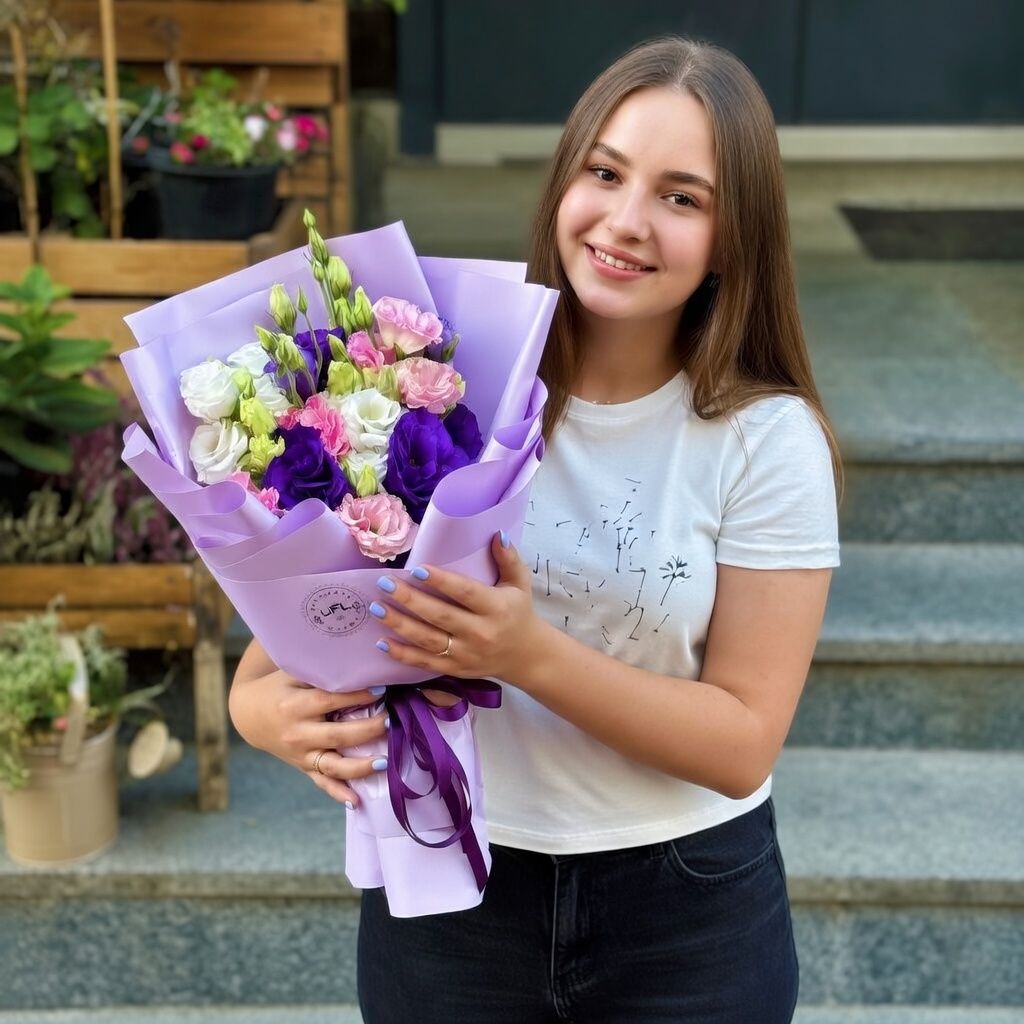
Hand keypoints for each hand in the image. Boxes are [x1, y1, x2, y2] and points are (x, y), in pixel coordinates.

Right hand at [229, 641, 389, 807]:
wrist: (249, 714)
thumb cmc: (278, 687)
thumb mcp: (293, 673)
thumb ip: (322, 672)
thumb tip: (359, 663)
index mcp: (295, 706)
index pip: (330, 701)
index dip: (356, 696)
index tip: (382, 690)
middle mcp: (298, 733)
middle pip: (337, 735)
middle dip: (367, 730)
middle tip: (391, 721)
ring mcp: (301, 754)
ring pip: (332, 765)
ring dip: (360, 766)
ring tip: (385, 762)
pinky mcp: (303, 767)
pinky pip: (322, 783)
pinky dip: (338, 793)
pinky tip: (357, 801)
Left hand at [369, 530, 544, 683]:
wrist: (525, 657)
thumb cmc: (518, 613)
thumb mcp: (519, 584)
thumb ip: (509, 558)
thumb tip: (498, 533)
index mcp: (496, 608)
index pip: (465, 593)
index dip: (441, 582)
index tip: (417, 570)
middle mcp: (480, 633)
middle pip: (440, 616)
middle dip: (410, 600)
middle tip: (385, 584)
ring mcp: (466, 654)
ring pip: (428, 640)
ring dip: (400, 625)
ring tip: (377, 609)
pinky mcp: (456, 669)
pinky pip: (425, 663)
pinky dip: (403, 655)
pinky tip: (382, 642)